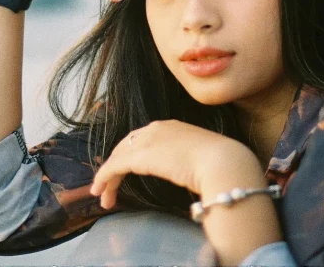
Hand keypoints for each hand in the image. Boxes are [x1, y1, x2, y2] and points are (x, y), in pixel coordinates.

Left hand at [89, 120, 264, 209]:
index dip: (130, 154)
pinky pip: (113, 167)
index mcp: (171, 126)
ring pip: (117, 157)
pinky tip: (100, 192)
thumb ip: (190, 162)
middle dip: (115, 166)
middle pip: (126, 146)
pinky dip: (103, 178)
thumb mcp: (202, 157)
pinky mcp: (139, 157)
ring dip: (107, 177)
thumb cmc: (221, 164)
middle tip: (108, 185)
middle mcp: (156, 128)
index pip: (142, 138)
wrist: (223, 163)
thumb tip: (191, 176)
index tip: (125, 170)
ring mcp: (147, 141)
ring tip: (102, 196)